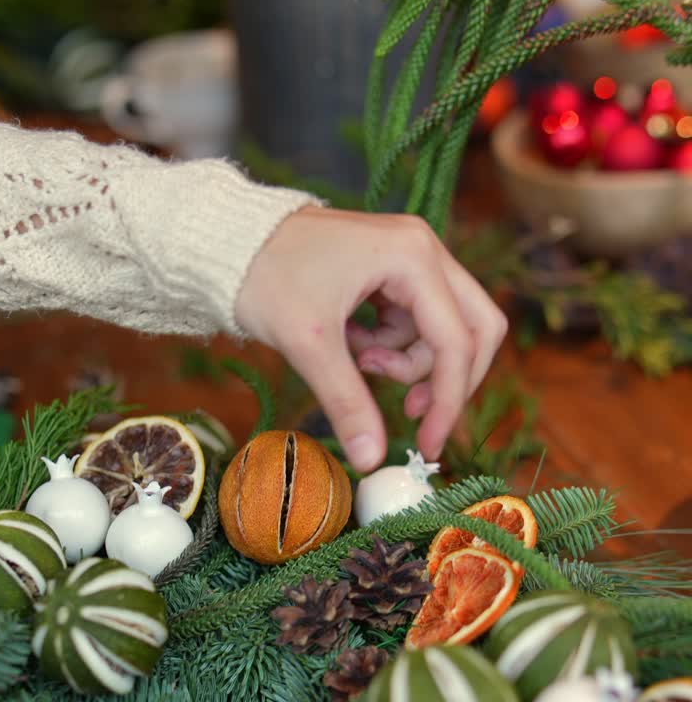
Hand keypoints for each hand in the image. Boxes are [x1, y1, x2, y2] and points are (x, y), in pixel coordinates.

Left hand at [236, 206, 506, 472]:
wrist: (227, 240)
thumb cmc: (265, 276)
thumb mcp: (309, 344)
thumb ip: (347, 402)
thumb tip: (371, 460)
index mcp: (413, 257)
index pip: (457, 341)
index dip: (450, 400)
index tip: (428, 445)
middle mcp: (424, 249)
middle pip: (475, 328)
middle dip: (449, 378)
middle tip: (412, 413)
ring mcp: (412, 257)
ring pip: (446, 329)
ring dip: (409, 362)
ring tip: (358, 361)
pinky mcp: (395, 270)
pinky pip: (418, 322)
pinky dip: (393, 346)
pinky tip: (353, 343)